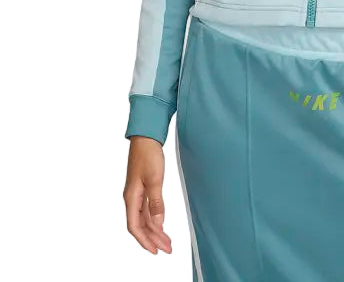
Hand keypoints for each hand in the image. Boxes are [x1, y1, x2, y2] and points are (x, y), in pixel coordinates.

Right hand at [123, 136, 171, 254]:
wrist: (146, 137)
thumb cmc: (148, 155)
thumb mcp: (154, 179)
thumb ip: (156, 202)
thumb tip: (157, 224)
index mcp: (131, 197)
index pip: (135, 226)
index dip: (144, 241)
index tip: (155, 251)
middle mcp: (132, 198)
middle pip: (140, 225)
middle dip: (153, 239)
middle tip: (167, 249)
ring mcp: (137, 193)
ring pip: (144, 218)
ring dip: (155, 231)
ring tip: (167, 241)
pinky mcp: (142, 188)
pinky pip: (147, 210)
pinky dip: (154, 219)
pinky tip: (161, 225)